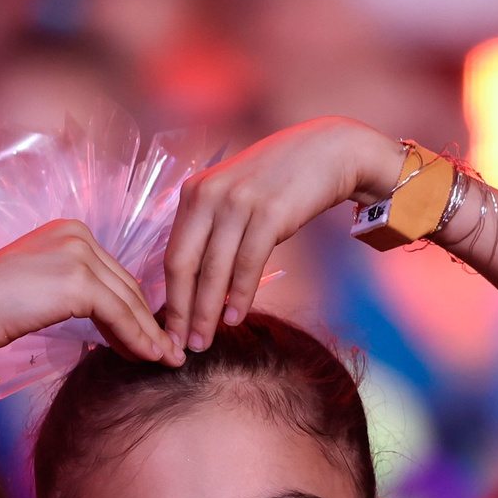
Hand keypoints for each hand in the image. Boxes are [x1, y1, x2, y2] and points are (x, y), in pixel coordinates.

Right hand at [0, 218, 182, 365]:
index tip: (151, 337)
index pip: (113, 274)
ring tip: (164, 360)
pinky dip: (138, 338)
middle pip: (126, 286)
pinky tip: (148, 357)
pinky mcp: (78, 281)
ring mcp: (78, 254)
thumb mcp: (41, 288)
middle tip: (168, 352)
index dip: (134, 310)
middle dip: (148, 322)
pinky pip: (120, 314)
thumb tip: (115, 316)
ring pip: (128, 301)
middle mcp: (77, 234)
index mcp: (68, 231)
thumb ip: (76, 291)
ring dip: (149, 334)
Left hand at [162, 118, 407, 350]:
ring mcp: (238, 202)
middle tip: (180, 346)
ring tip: (204, 342)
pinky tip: (235, 317)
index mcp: (194, 192)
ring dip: (207, 312)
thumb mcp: (235, 198)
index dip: (169, 297)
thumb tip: (200, 284)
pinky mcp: (268, 212)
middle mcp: (209, 195)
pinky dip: (239, 295)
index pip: (171, 254)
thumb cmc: (281, 181)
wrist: (329, 150)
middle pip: (183, 264)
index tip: (168, 329)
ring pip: (213, 269)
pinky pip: (247, 264)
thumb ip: (214, 231)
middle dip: (180, 311)